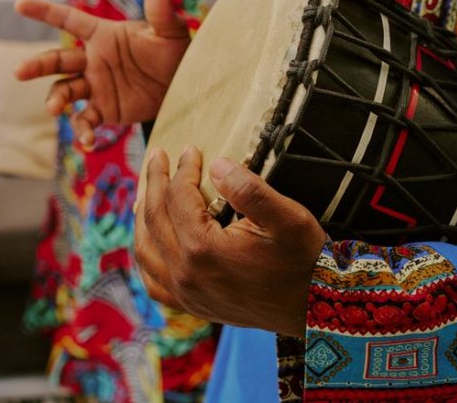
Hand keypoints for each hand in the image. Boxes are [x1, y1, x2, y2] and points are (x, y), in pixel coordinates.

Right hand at [14, 0, 189, 146]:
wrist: (183, 87)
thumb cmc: (175, 52)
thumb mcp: (170, 31)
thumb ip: (160, 9)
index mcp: (103, 35)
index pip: (69, 19)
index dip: (44, 11)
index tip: (19, 3)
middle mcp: (92, 60)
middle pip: (57, 60)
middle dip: (37, 65)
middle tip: (19, 71)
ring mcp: (95, 86)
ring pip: (64, 90)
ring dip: (55, 99)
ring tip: (53, 108)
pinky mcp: (103, 110)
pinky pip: (85, 120)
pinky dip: (82, 130)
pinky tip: (86, 141)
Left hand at [135, 146, 326, 336]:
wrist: (314, 307)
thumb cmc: (302, 260)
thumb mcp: (288, 217)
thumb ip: (250, 190)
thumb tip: (216, 166)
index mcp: (203, 249)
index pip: (178, 198)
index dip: (182, 170)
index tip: (191, 150)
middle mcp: (186, 274)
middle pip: (154, 219)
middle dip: (155, 183)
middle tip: (158, 156)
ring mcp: (185, 293)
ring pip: (145, 249)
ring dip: (142, 216)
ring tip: (148, 191)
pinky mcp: (191, 306)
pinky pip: (153, 281)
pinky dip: (145, 256)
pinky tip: (148, 240)